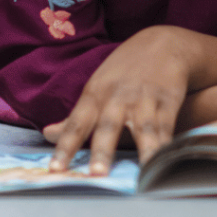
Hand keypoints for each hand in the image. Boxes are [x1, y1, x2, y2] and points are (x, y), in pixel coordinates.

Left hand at [44, 26, 193, 174]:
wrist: (163, 42)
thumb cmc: (124, 70)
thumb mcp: (97, 86)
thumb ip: (76, 116)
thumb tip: (47, 134)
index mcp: (96, 94)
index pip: (77, 123)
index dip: (66, 146)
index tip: (56, 169)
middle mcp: (118, 97)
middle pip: (108, 126)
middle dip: (102, 150)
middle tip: (97, 174)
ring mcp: (145, 99)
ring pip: (143, 128)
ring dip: (142, 150)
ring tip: (143, 173)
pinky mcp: (169, 101)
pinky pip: (167, 127)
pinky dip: (166, 145)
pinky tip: (166, 162)